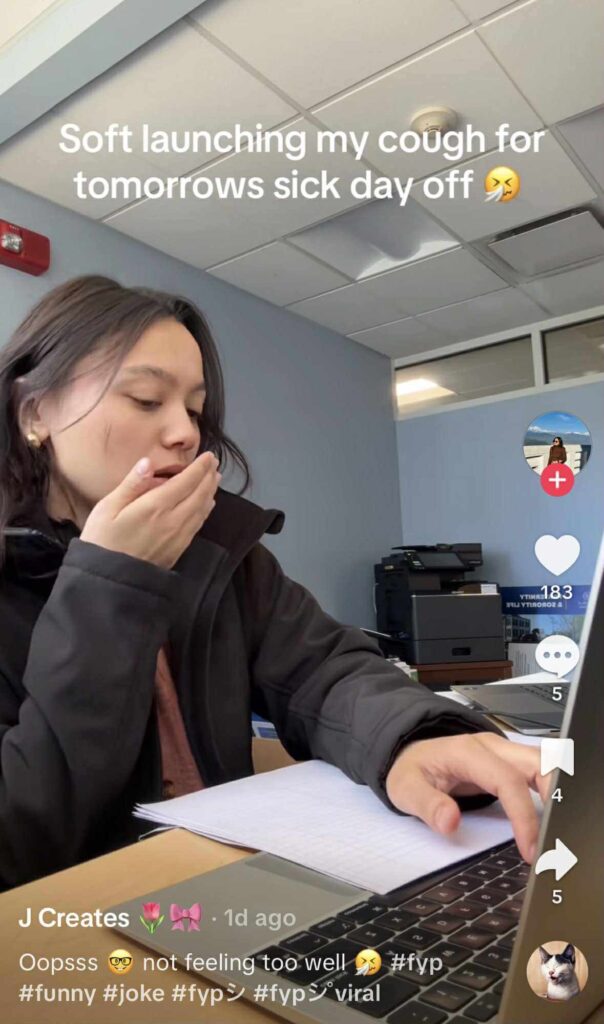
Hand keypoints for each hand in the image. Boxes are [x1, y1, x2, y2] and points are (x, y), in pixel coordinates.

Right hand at [80, 452, 220, 568]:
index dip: (200, 467)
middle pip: (200, 494)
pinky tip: (206, 504)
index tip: (209, 456)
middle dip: (209, 476)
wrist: (109, 582)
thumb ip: (131, 484)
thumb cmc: (102, 540)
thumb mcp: (108, 508)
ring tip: (214, 478)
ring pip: (202, 509)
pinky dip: (205, 509)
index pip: (187, 481)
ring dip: (210, 491)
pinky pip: (198, 524)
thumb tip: (148, 462)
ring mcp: (179, 536)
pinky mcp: (179, 549)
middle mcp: (174, 520)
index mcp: (156, 506)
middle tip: (214, 463)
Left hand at [385, 732, 549, 862]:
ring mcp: (503, 752)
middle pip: (537, 763)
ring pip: (544, 763)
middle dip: (554, 798)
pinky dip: (550, 792)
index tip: (529, 849)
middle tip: (553, 839)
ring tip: (555, 831)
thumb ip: (426, 805)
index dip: (523, 816)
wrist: (409, 754)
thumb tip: (450, 823)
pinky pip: (538, 771)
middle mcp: (491, 747)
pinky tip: (550, 818)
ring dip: (556, 793)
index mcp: (467, 752)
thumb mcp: (404, 789)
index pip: (508, 780)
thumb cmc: (410, 769)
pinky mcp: (509, 762)